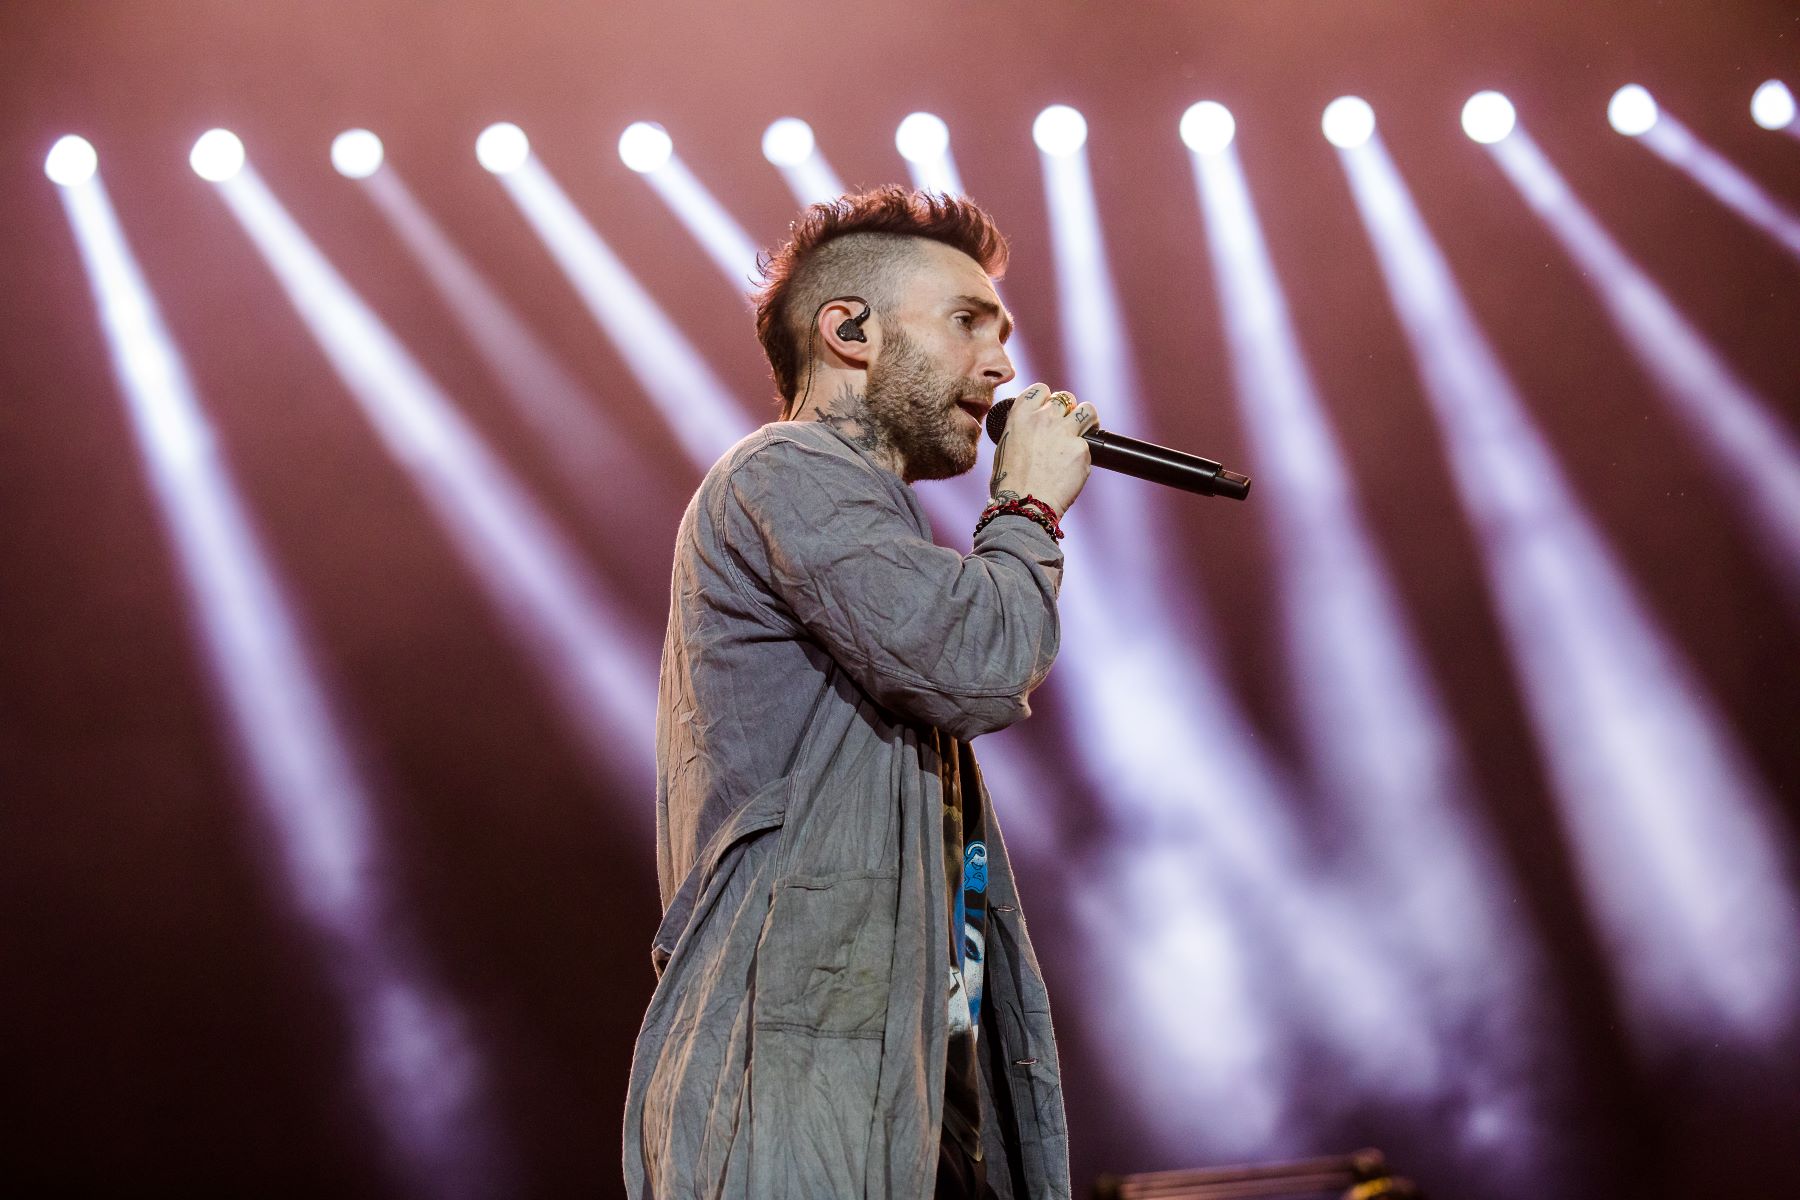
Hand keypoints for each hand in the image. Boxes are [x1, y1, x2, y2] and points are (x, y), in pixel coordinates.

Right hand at [987, 383, 1098, 517]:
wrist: (1023, 504)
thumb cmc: (1009, 483)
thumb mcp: (1006, 446)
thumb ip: (1023, 430)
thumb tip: (1034, 431)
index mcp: (1020, 414)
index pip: (1041, 390)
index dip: (1047, 399)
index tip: (1050, 410)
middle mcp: (1043, 417)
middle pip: (1065, 398)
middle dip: (1068, 411)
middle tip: (1068, 427)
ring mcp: (1065, 432)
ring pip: (1087, 411)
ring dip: (1088, 420)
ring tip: (1087, 431)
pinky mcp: (1082, 449)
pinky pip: (1091, 444)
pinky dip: (1085, 454)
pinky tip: (1075, 467)